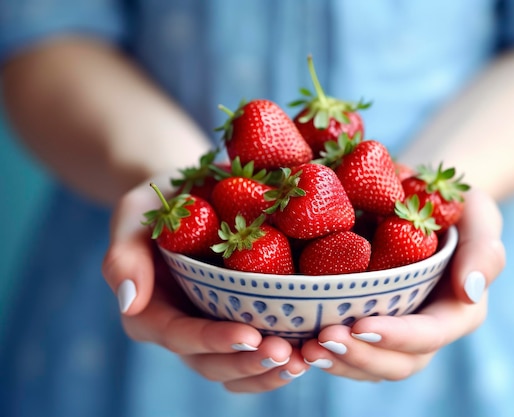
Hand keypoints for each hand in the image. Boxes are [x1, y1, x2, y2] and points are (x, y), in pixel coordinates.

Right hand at [101, 175, 308, 391]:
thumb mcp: (133, 216)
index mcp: (151, 312)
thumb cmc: (159, 206)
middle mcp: (182, 331)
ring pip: (236, 369)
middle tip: (287, 355)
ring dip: (269, 371)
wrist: (188, 199)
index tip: (250, 335)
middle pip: (212, 364)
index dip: (215, 341)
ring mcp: (211, 331)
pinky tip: (310, 349)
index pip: (181, 336)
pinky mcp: (237, 322)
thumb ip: (123, 256)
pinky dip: (280, 359)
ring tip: (305, 360)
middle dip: (249, 363)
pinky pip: (255, 353)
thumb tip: (128, 303)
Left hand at [300, 189, 505, 380]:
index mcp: (456, 310)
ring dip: (338, 362)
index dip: (397, 337)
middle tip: (322, 341)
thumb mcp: (480, 216)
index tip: (362, 325)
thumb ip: (484, 251)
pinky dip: (326, 350)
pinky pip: (350, 347)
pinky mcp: (368, 320)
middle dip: (361, 358)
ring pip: (371, 364)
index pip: (430, 335)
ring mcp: (396, 329)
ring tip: (304, 349)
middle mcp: (426, 329)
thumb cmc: (454, 206)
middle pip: (398, 363)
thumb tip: (470, 292)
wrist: (421, 198)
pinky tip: (297, 340)